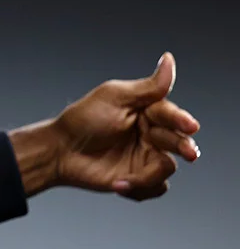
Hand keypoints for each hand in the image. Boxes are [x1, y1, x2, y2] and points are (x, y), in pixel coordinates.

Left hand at [52, 52, 200, 200]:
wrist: (60, 151)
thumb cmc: (82, 119)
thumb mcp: (114, 97)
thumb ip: (147, 86)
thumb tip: (169, 59)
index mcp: (146, 111)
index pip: (171, 114)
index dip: (181, 120)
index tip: (189, 126)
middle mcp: (150, 134)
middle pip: (178, 141)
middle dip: (183, 146)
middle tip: (187, 152)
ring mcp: (144, 156)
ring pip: (167, 167)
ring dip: (150, 173)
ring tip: (126, 176)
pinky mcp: (138, 178)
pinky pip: (156, 187)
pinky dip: (140, 188)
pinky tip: (119, 184)